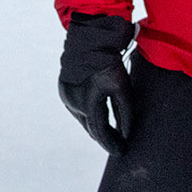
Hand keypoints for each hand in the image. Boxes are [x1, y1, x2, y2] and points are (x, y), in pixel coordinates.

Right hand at [58, 13, 133, 152]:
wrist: (89, 38)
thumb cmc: (109, 61)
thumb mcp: (122, 87)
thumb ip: (125, 113)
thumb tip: (127, 134)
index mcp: (88, 104)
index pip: (100, 131)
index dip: (112, 143)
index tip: (122, 153)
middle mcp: (73, 102)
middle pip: (90, 128)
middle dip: (105, 137)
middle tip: (120, 146)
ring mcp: (66, 95)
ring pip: (83, 119)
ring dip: (96, 127)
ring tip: (112, 134)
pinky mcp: (64, 88)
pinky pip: (78, 108)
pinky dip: (89, 116)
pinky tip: (99, 118)